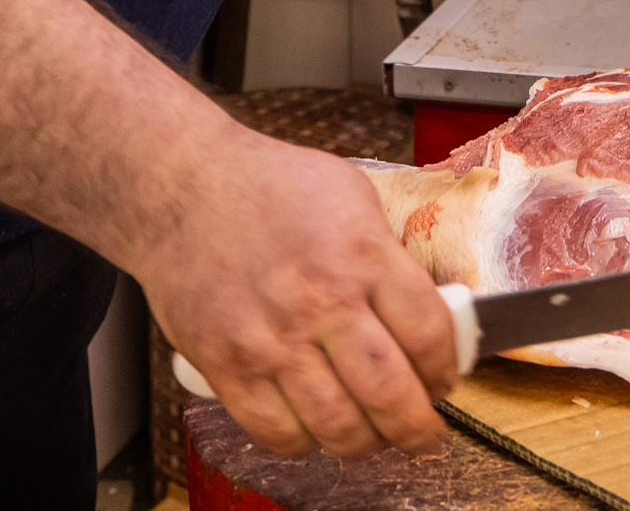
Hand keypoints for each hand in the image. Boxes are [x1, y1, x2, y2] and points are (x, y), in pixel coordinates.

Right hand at [135, 125, 457, 457]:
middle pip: (390, 393)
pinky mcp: (226, 365)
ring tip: (372, 436)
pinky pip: (276, 432)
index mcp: (363, 254)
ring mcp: (271, 339)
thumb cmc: (268, 185)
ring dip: (365, 444)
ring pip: (338, 425)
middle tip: (423, 434)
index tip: (444, 380)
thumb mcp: (351, 195)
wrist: (184, 186)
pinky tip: (314, 429)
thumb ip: (389, 255)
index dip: (446, 370)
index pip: (429, 334)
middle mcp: (321, 301)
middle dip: (417, 428)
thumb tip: (427, 309)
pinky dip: (304, 444)